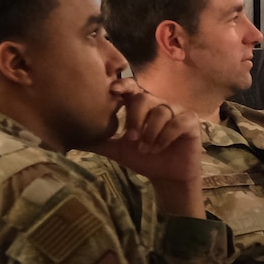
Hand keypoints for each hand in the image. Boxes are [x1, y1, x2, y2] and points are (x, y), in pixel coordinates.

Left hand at [86, 82, 202, 189]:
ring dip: (150, 132)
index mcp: (141, 107)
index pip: (132, 88)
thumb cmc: (145, 159)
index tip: (112, 91)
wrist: (168, 178)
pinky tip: (159, 148)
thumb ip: (100, 142)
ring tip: (146, 149)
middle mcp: (158, 104)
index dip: (123, 85)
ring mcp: (176, 111)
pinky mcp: (190, 122)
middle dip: (136, 118)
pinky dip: (166, 136)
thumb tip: (72, 138)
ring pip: (161, 111)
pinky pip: (178, 122)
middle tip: (131, 139)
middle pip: (145, 98)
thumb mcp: (119, 151)